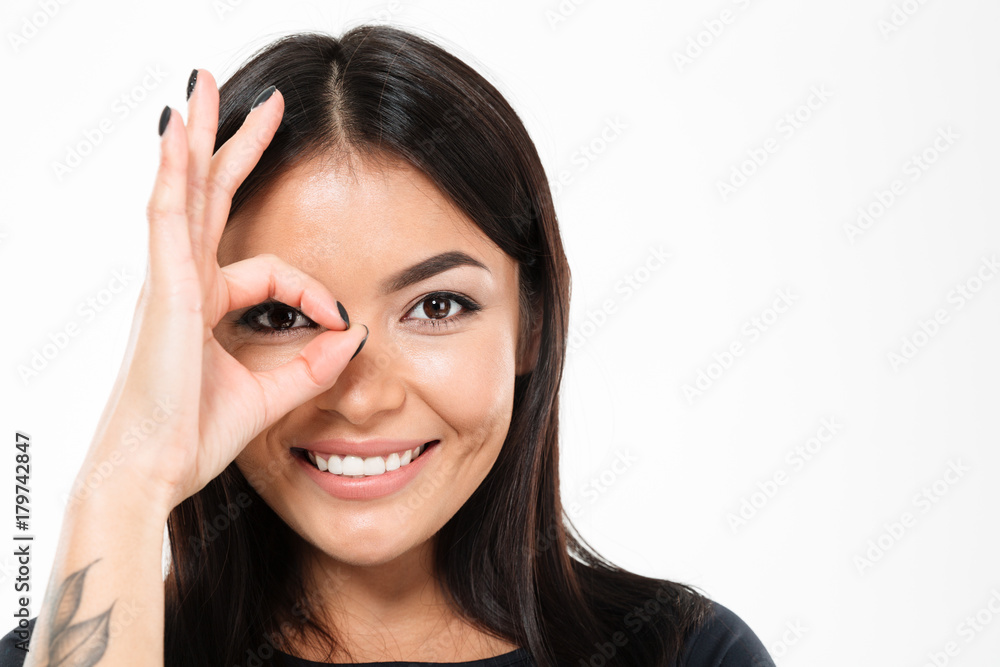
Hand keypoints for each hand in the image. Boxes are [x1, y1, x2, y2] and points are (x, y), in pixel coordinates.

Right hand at [73, 70, 366, 516]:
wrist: (154, 471)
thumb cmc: (194, 437)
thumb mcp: (271, 395)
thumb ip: (312, 366)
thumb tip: (354, 336)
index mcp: (207, 303)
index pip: (271, 271)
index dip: (312, 291)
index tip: (339, 320)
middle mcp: (184, 281)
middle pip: (211, 196)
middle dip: (232, 147)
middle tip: (258, 102)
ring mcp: (169, 279)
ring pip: (184, 190)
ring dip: (197, 137)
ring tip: (204, 87)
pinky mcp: (163, 288)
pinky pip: (168, 215)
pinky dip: (172, 171)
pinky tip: (177, 129)